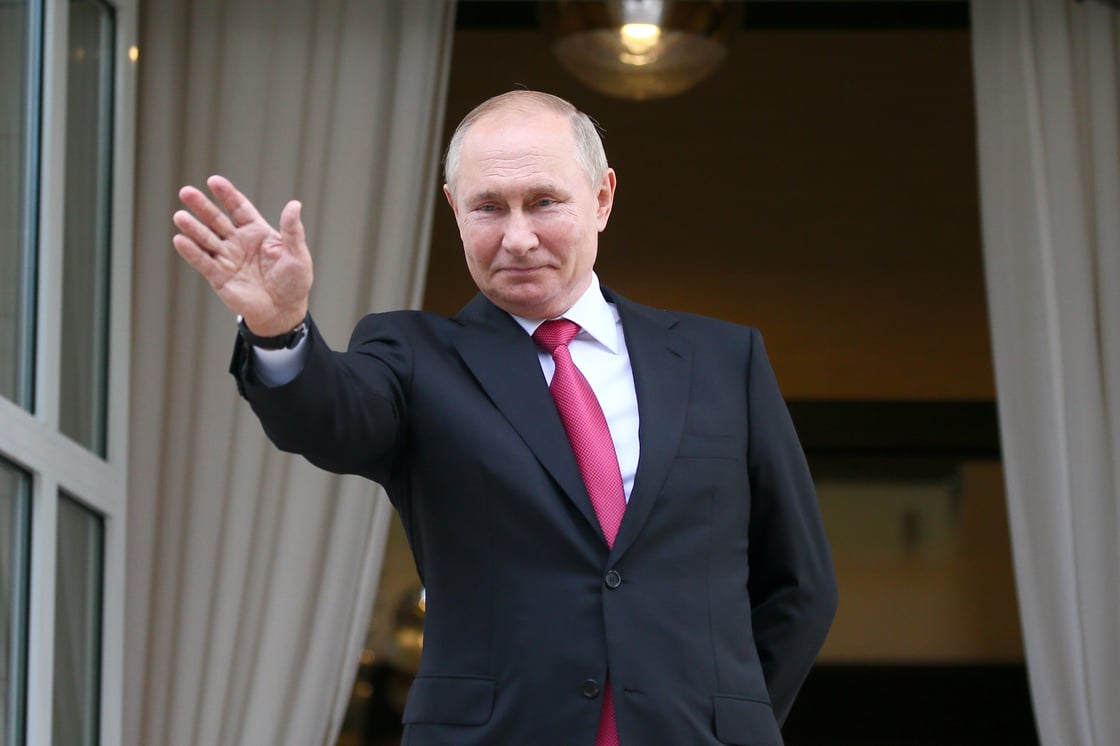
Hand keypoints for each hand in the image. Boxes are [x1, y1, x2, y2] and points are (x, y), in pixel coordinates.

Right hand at [173, 175, 312, 335]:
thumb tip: (294, 204)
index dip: (227, 195)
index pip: (239, 208)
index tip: (214, 181)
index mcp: (257, 232)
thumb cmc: (293, 281)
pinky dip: (191, 252)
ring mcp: (227, 258)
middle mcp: (238, 242)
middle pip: (217, 220)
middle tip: (186, 192)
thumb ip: (292, 230)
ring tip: (180, 216)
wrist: (284, 311)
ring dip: (193, 227)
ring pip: (206, 239)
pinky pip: (203, 262)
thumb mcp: (297, 254)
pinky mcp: (219, 276)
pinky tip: (180, 240)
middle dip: (202, 206)